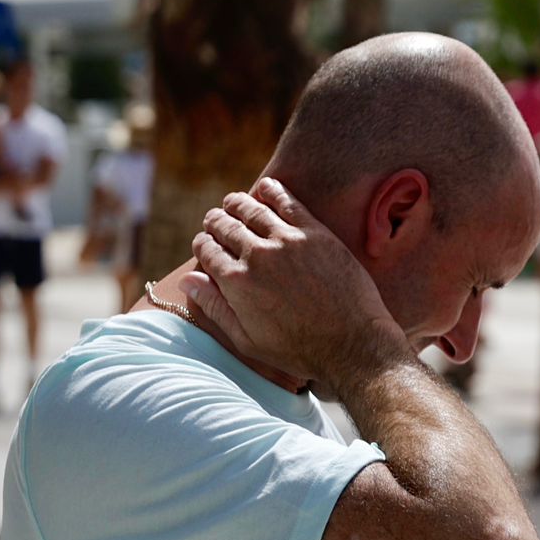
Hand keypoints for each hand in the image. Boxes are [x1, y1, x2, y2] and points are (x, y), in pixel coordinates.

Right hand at [185, 177, 405, 381]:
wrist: (353, 345)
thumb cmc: (300, 351)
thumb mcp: (247, 340)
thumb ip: (215, 307)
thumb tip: (186, 279)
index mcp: (235, 282)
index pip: (206, 249)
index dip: (203, 246)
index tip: (207, 246)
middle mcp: (256, 256)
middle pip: (224, 225)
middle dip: (216, 222)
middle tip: (217, 221)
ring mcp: (287, 241)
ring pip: (251, 208)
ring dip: (237, 202)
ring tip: (234, 202)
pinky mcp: (316, 233)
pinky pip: (288, 201)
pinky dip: (272, 190)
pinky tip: (266, 188)